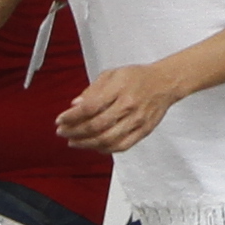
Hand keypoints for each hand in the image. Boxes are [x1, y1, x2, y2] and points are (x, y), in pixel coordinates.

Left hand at [55, 62, 182, 156]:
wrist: (164, 83)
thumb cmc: (137, 77)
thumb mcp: (111, 74)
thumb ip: (92, 90)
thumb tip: (75, 105)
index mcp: (119, 88)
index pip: (90, 107)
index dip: (71, 117)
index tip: (60, 120)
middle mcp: (128, 105)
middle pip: (96, 125)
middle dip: (75, 131)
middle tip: (63, 132)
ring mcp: (137, 120)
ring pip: (107, 139)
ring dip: (86, 143)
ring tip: (74, 142)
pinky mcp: (143, 131)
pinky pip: (121, 146)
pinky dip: (105, 149)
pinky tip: (94, 146)